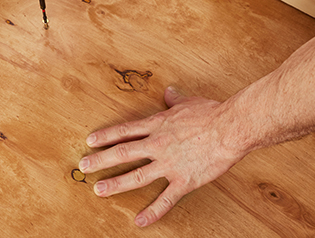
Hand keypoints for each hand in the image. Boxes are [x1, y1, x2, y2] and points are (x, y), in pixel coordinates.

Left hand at [78, 87, 246, 226]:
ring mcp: (169, 164)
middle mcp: (158, 145)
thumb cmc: (211, 114)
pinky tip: (140, 221)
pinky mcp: (184, 181)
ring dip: (115, 184)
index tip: (90, 141)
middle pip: (122, 152)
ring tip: (98, 190)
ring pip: (136, 176)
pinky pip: (165, 200)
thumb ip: (174, 99)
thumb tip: (169, 92)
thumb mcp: (188, 102)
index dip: (106, 136)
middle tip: (83, 166)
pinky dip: (152, 212)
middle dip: (101, 160)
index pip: (125, 131)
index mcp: (157, 125)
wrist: (230, 128)